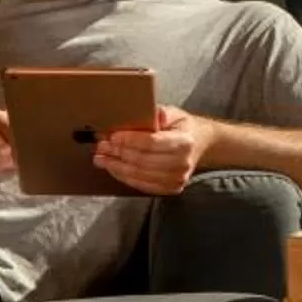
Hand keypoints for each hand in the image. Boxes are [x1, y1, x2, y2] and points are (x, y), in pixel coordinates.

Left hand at [92, 107, 211, 195]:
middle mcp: (183, 163)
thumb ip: (159, 113)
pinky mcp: (170, 188)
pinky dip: (124, 176)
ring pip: (139, 175)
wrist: (200, 144)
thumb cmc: (182, 127)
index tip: (113, 136)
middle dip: (118, 153)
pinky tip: (113, 168)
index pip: (152, 142)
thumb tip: (144, 114)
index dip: (130, 140)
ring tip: (101, 158)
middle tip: (101, 146)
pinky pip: (142, 185)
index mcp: (185, 141)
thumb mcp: (174, 113)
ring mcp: (177, 179)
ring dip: (116, 167)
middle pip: (142, 160)